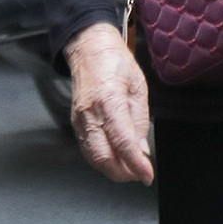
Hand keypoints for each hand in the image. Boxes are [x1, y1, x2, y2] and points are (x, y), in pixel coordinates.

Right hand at [64, 24, 153, 184]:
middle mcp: (91, 113)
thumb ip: (140, 119)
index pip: (123, 142)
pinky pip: (87, 149)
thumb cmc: (115, 62)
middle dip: (123, 173)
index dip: (136, 164)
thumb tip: (141, 149)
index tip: (147, 175)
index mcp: (110, 100)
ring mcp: (80, 119)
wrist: (89, 48)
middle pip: (103, 157)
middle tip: (139, 174)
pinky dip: (101, 160)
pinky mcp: (75, 122)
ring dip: (113, 169)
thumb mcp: (138, 85)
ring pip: (93, 157)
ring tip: (129, 168)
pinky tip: (115, 158)